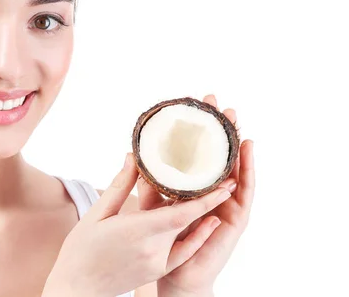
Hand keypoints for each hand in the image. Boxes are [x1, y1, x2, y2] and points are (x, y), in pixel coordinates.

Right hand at [43, 152, 232, 296]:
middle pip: (186, 219)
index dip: (206, 199)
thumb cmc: (81, 249)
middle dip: (206, 198)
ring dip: (199, 212)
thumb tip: (133, 157)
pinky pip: (183, 251)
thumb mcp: (97, 213)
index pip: (181, 213)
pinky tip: (209, 223)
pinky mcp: (157, 270)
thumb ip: (120, 185)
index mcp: (137, 231)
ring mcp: (157, 262)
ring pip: (184, 232)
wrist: (77, 289)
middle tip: (222, 175)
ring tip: (215, 191)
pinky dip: (198, 236)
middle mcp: (153, 249)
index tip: (225, 183)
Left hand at [153, 94, 255, 296]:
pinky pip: (245, 190)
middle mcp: (213, 192)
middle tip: (215, 101)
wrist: (176, 277)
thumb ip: (145, 183)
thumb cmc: (164, 241)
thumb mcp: (151, 207)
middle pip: (217, 154)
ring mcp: (227, 203)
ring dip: (235, 141)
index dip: (196, 130)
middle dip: (217, 128)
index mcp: (193, 188)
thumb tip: (133, 154)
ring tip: (234, 118)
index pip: (196, 153)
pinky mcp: (236, 218)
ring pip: (234, 166)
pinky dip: (246, 169)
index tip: (195, 104)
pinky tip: (246, 149)